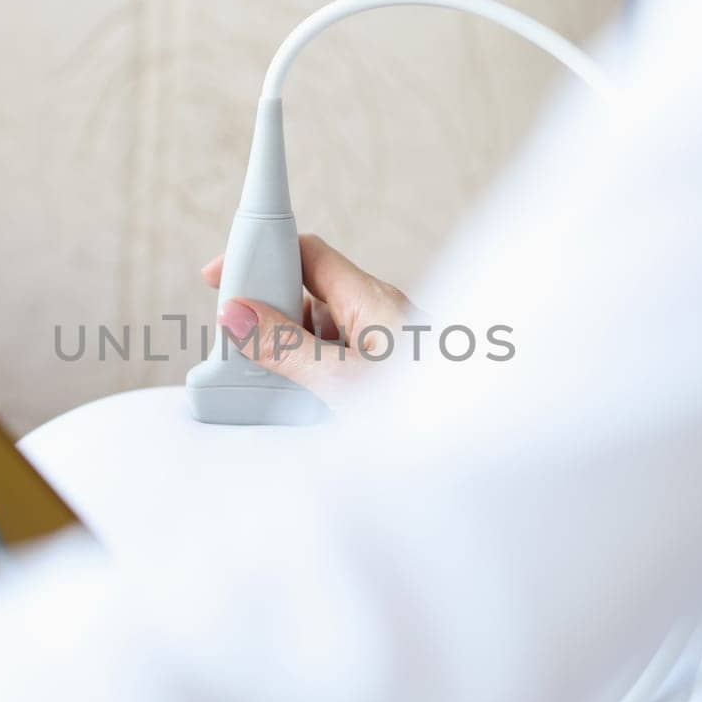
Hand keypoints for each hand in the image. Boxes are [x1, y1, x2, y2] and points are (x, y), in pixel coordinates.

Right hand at [202, 234, 416, 406]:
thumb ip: (285, 347)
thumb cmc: (426, 411)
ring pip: (322, 332)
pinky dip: (311, 373)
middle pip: (309, 295)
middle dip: (268, 315)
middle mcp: (380, 314)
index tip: (221, 274)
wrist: (479, 447)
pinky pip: (338, 359)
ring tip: (264, 384)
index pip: (307, 253)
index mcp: (372, 299)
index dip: (262, 253)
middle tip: (236, 346)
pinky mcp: (390, 373)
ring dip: (289, 351)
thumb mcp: (341, 382)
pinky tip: (300, 404)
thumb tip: (238, 314)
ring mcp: (386, 344)